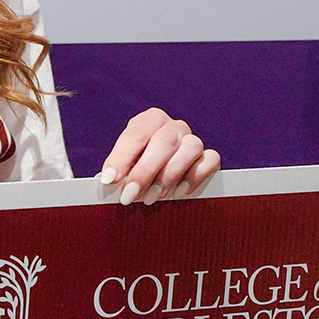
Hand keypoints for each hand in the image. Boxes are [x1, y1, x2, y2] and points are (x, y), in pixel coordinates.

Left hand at [97, 107, 219, 205]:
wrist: (159, 180)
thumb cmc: (136, 170)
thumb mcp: (124, 168)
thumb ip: (118, 172)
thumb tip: (108, 182)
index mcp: (150, 120)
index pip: (136, 133)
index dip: (121, 157)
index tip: (109, 180)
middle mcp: (174, 127)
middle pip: (164, 141)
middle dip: (145, 171)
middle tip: (129, 195)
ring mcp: (194, 140)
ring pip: (190, 148)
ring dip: (169, 176)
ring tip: (151, 198)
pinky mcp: (210, 158)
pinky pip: (209, 161)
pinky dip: (195, 177)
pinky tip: (179, 192)